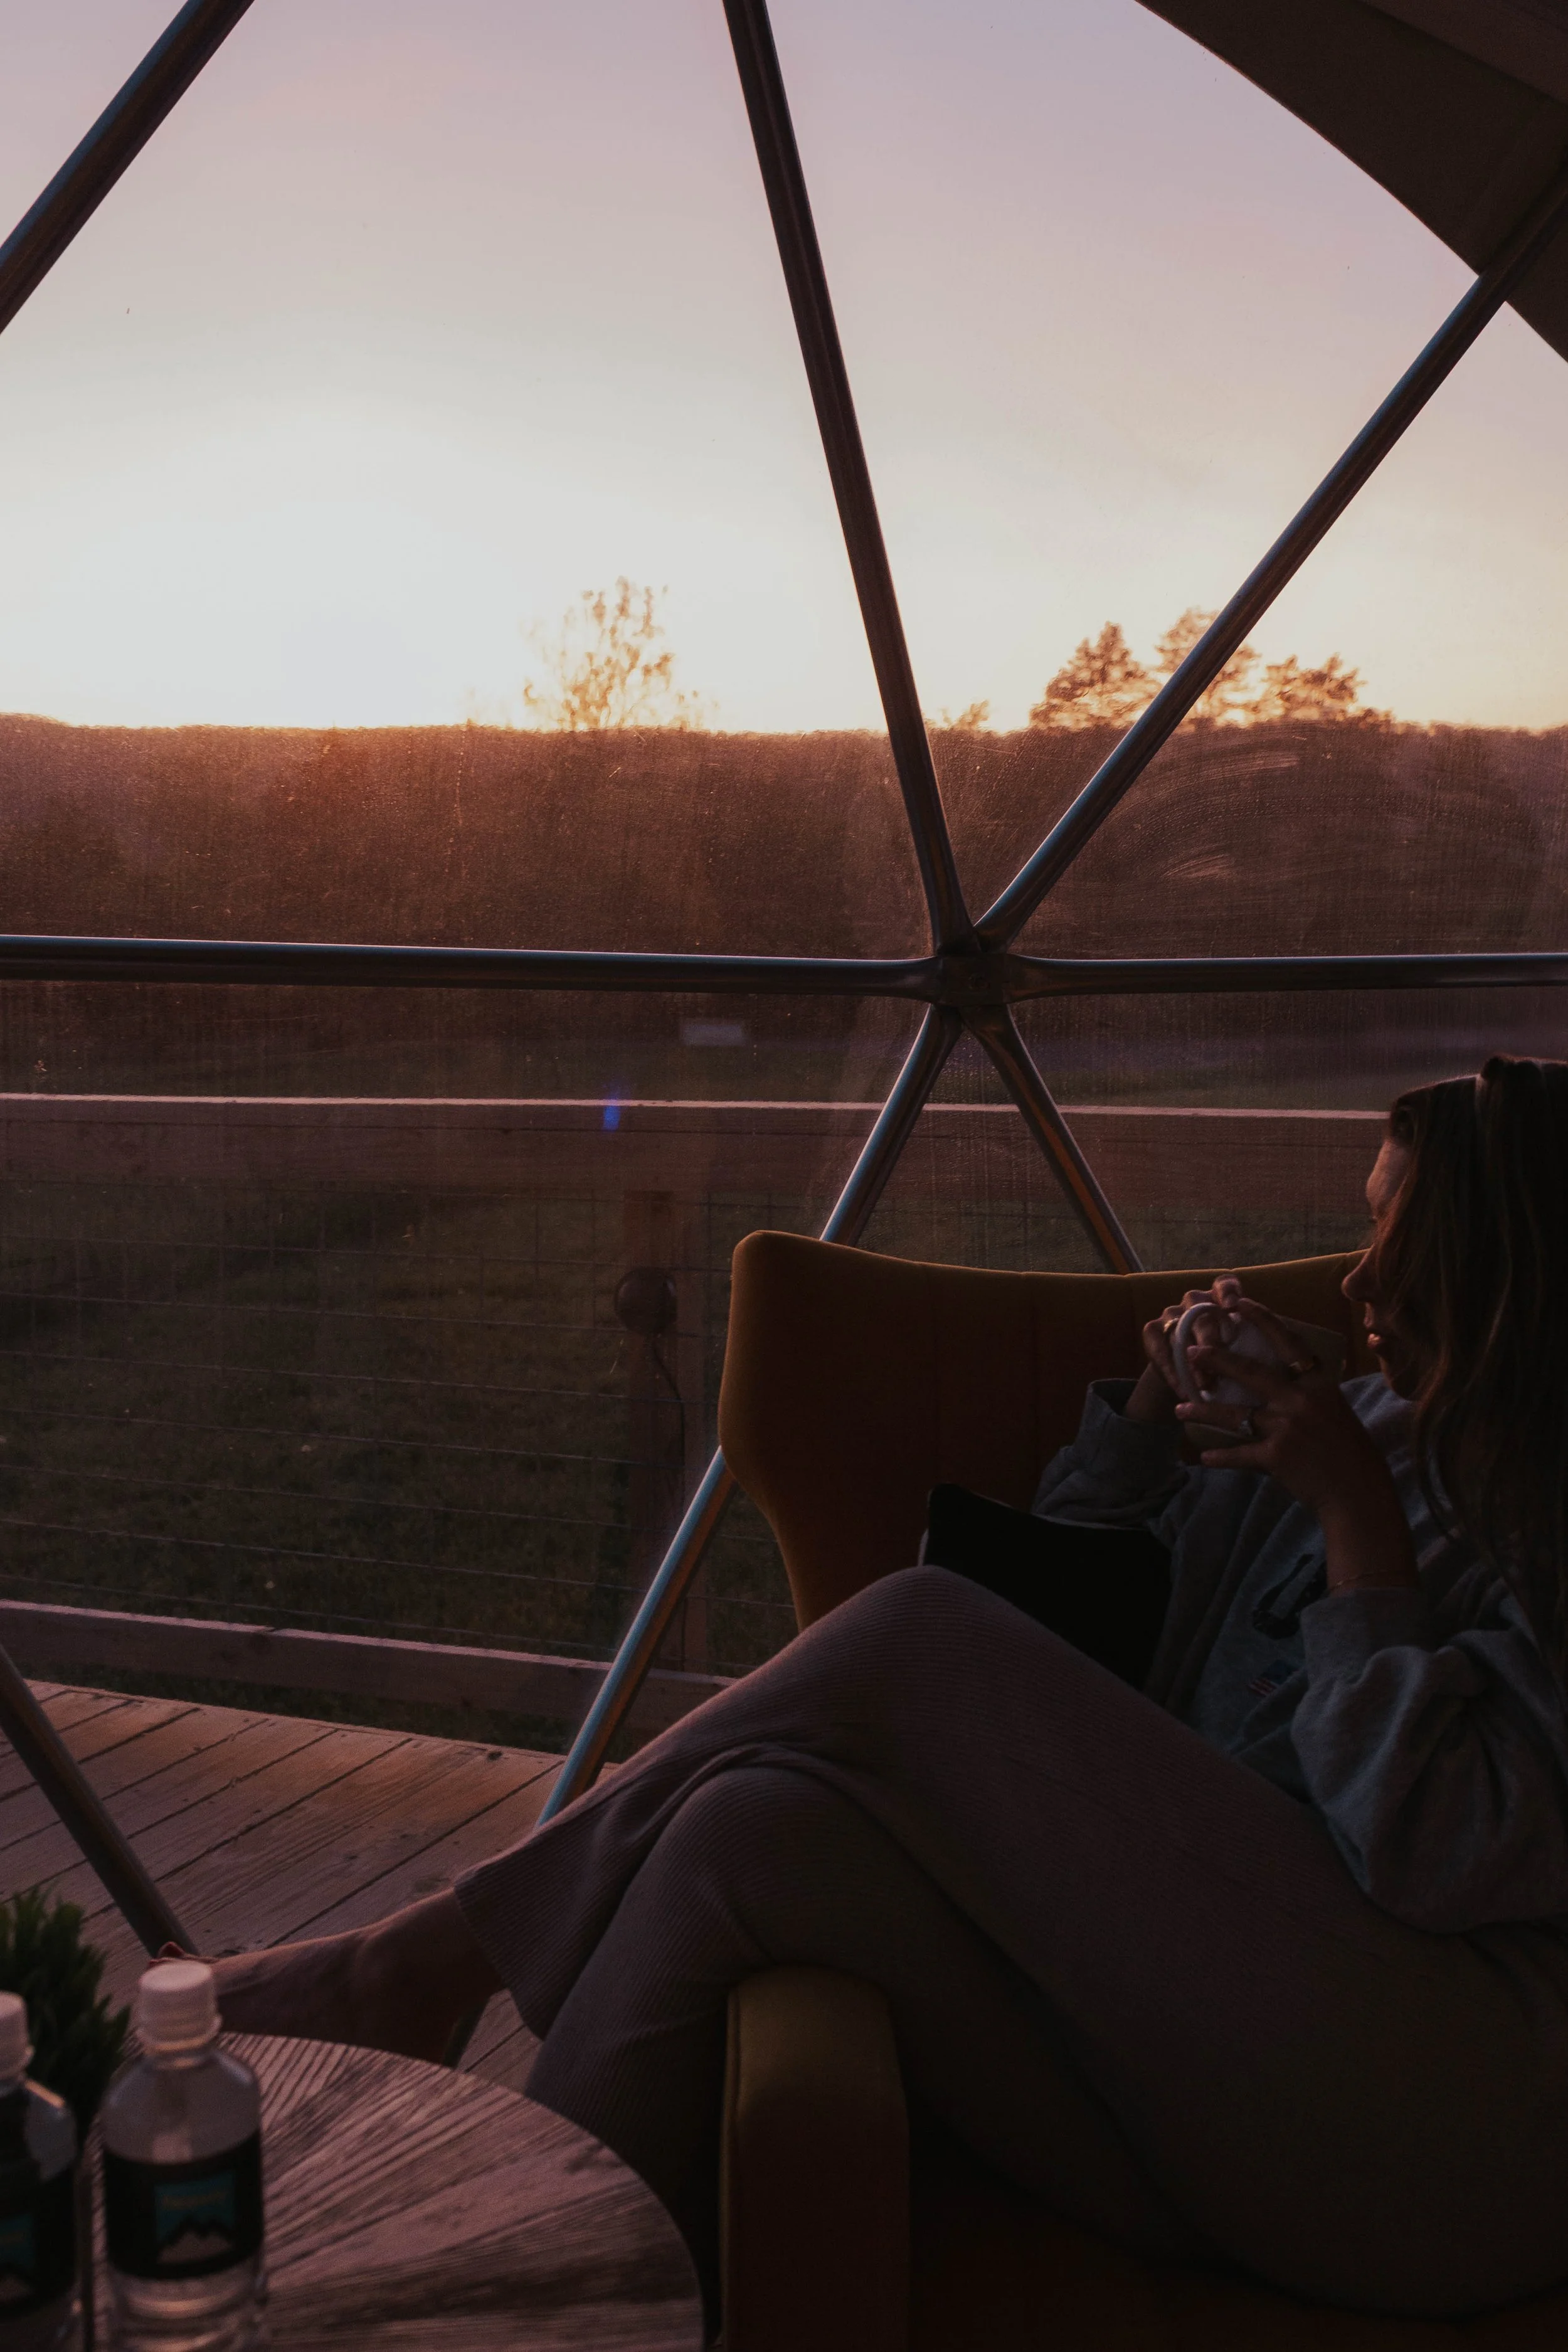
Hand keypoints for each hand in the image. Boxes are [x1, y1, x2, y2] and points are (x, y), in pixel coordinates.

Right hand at [1125, 1276, 1243, 1424]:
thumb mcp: (1246, 1349)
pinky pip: (1159, 1348)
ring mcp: (1172, 1313)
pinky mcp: (1153, 1330)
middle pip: (1202, 1315)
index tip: (1233, 1306)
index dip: (1228, 1292)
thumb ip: (1253, 1344)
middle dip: (1211, 1342)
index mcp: (1220, 1297)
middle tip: (1221, 1365)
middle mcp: (1195, 1300)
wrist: (1190, 1374)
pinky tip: (1184, 1390)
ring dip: (1192, 1361)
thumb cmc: (1228, 1360)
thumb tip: (1279, 1357)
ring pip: (1180, 1332)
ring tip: (1205, 1385)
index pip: (1224, 1285)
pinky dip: (1172, 1372)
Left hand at [1176, 1297, 1416, 1590]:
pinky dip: (1219, 1456)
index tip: (1239, 1303)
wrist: (1359, 1492)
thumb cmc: (1351, 1451)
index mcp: (1319, 1384)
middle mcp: (1301, 1400)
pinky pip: (1238, 1453)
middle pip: (1250, 1372)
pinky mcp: (1276, 1457)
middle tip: (1192, 1351)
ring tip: (1180, 1408)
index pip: (1287, 1342)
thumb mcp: (1336, 1409)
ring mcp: (1287, 1428)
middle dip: (1217, 1359)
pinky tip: (1202, 1457)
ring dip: (1203, 1410)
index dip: (1262, 1319)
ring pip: (1235, 1414)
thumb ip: (1310, 1392)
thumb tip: (1286, 1377)